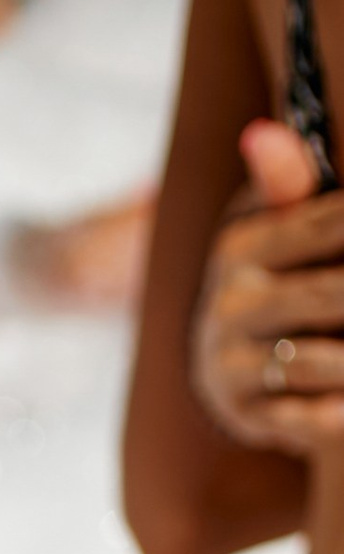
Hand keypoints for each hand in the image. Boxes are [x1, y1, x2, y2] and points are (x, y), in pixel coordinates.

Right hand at [192, 118, 343, 448]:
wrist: (222, 366)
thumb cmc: (274, 276)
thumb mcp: (273, 224)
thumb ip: (288, 183)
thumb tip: (261, 136)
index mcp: (242, 247)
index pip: (326, 224)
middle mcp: (231, 305)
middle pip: (330, 294)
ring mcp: (234, 366)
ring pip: (320, 361)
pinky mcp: (246, 414)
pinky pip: (306, 417)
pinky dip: (338, 414)